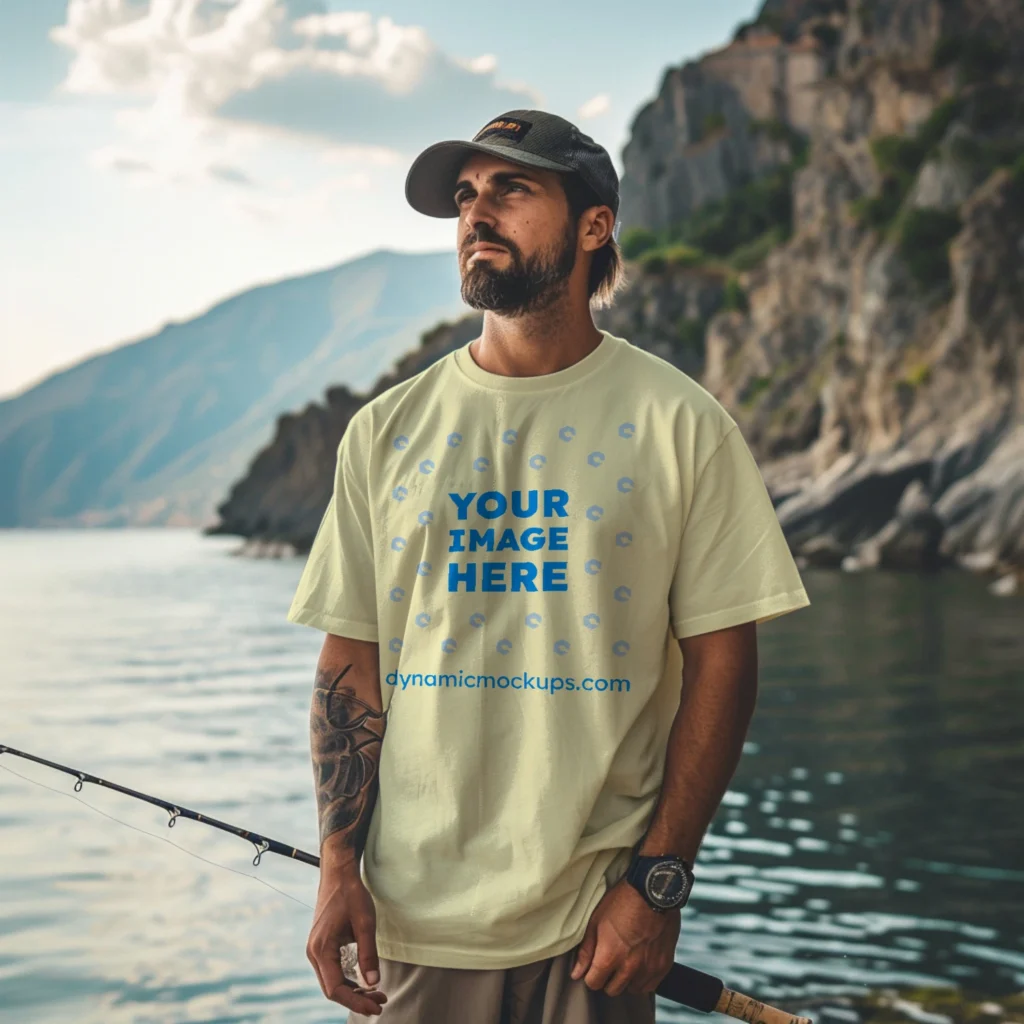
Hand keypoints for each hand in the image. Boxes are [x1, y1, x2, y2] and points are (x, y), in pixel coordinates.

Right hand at [306, 863, 387, 1016]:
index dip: (356, 1001)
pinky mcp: (322, 945)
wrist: (338, 873)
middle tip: (381, 1002)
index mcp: (321, 949)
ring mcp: (316, 949)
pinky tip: (364, 981)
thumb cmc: (351, 894)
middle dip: (356, 999)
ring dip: (353, 990)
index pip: (336, 988)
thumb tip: (373, 982)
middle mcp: (314, 953)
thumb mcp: (365, 923)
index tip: (376, 1006)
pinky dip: (348, 980)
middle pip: (332, 988)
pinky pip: (332, 970)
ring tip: (376, 993)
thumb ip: (368, 954)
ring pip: (332, 981)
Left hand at [570, 879, 679, 996]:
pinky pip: (651, 986)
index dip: (591, 975)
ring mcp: (648, 968)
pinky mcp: (663, 965)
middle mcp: (629, 967)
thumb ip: (586, 951)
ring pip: (632, 989)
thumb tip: (576, 973)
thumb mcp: (596, 921)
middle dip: (608, 978)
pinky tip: (640, 964)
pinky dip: (644, 979)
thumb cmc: (622, 901)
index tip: (594, 966)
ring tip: (627, 960)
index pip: (594, 983)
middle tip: (611, 961)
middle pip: (612, 990)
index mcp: (609, 956)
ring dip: (627, 979)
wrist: (653, 891)